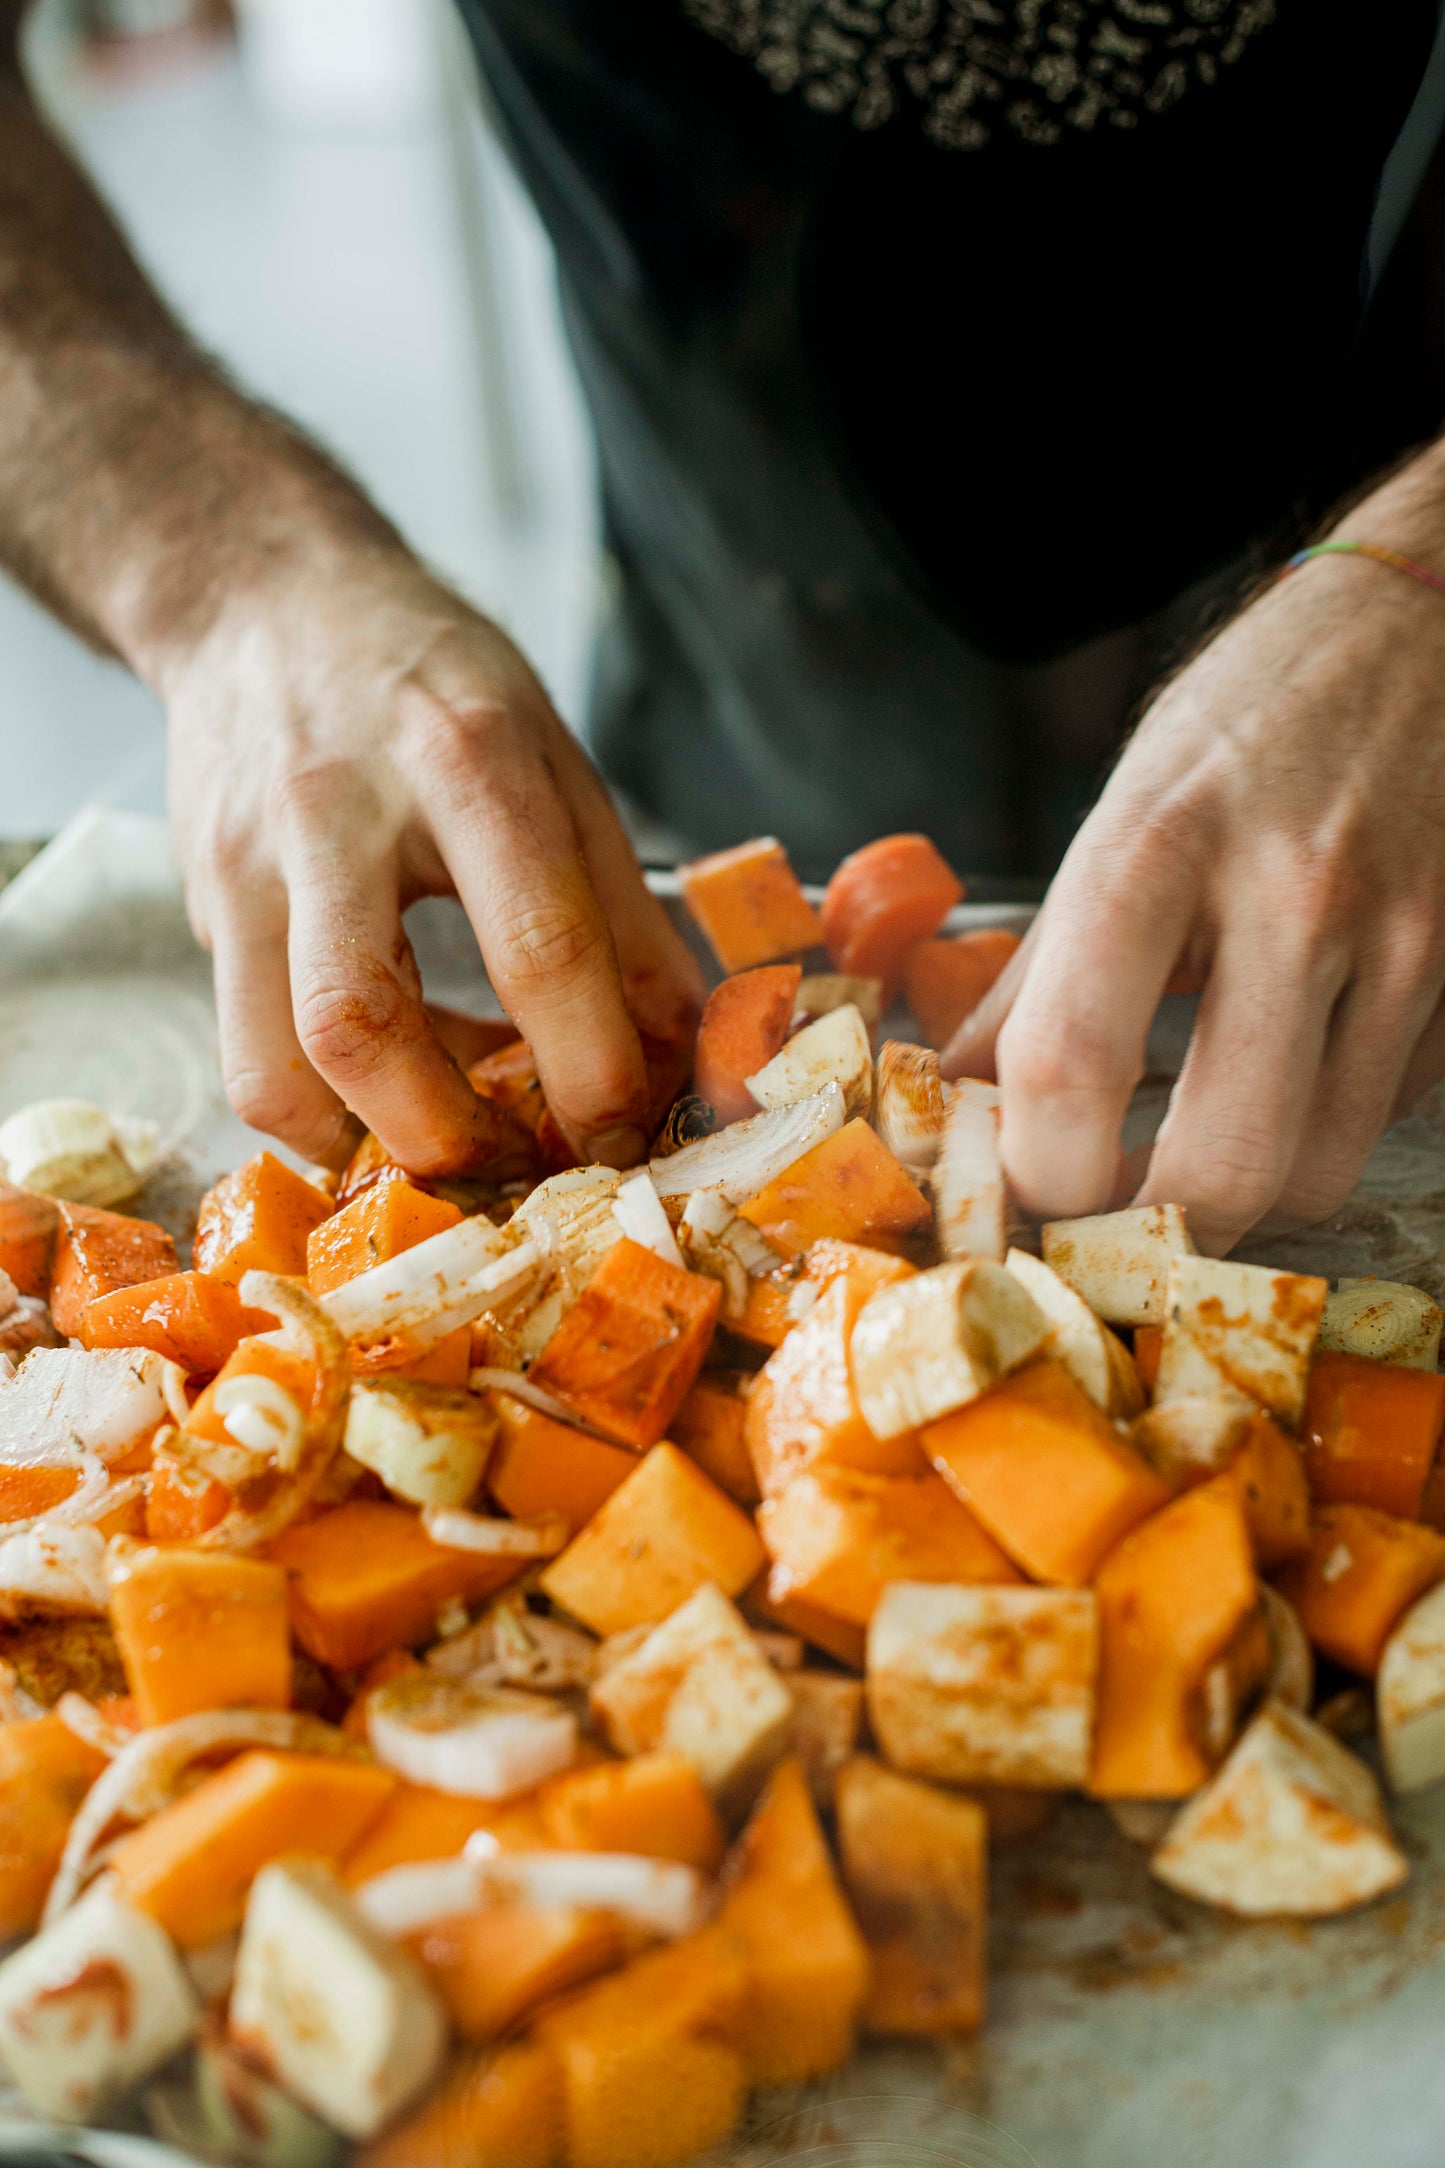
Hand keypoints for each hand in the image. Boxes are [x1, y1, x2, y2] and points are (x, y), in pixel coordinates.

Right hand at [164, 541, 703, 1175]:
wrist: (263, 603)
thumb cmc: (430, 680)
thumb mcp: (555, 755)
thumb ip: (622, 904)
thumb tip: (682, 1048)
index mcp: (465, 758)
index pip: (534, 944)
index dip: (589, 1068)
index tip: (624, 1134)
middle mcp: (337, 812)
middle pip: (362, 1027)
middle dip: (451, 1136)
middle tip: (521, 1163)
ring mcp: (248, 866)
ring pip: (273, 1067)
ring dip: (368, 1143)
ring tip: (449, 1135)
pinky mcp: (200, 908)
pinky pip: (248, 1053)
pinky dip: (325, 1106)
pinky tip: (391, 1085)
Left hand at [943, 450, 1444, 1252]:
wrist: (1431, 620)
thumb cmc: (1254, 718)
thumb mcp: (1121, 813)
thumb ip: (1038, 969)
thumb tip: (957, 1092)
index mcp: (1158, 849)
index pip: (1069, 1064)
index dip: (1035, 1170)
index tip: (1025, 1188)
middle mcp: (1289, 897)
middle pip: (1214, 1168)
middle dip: (1153, 1229)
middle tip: (1117, 1209)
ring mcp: (1400, 939)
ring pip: (1315, 1172)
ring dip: (1246, 1189)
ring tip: (1207, 1132)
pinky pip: (1388, 1114)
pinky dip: (1330, 1122)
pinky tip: (1302, 1058)